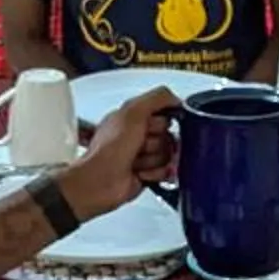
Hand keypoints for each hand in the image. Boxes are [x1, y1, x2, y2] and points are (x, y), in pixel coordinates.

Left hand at [62, 89, 179, 217]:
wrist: (101, 181)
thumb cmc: (109, 148)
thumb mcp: (133, 112)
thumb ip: (157, 98)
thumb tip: (177, 99)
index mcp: (133, 118)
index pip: (164, 115)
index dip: (160, 122)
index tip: (149, 127)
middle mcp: (138, 136)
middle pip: (169, 136)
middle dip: (157, 143)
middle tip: (140, 146)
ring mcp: (143, 156)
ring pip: (169, 155)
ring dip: (154, 159)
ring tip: (136, 161)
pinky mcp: (148, 173)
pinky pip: (166, 171)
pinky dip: (155, 173)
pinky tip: (140, 172)